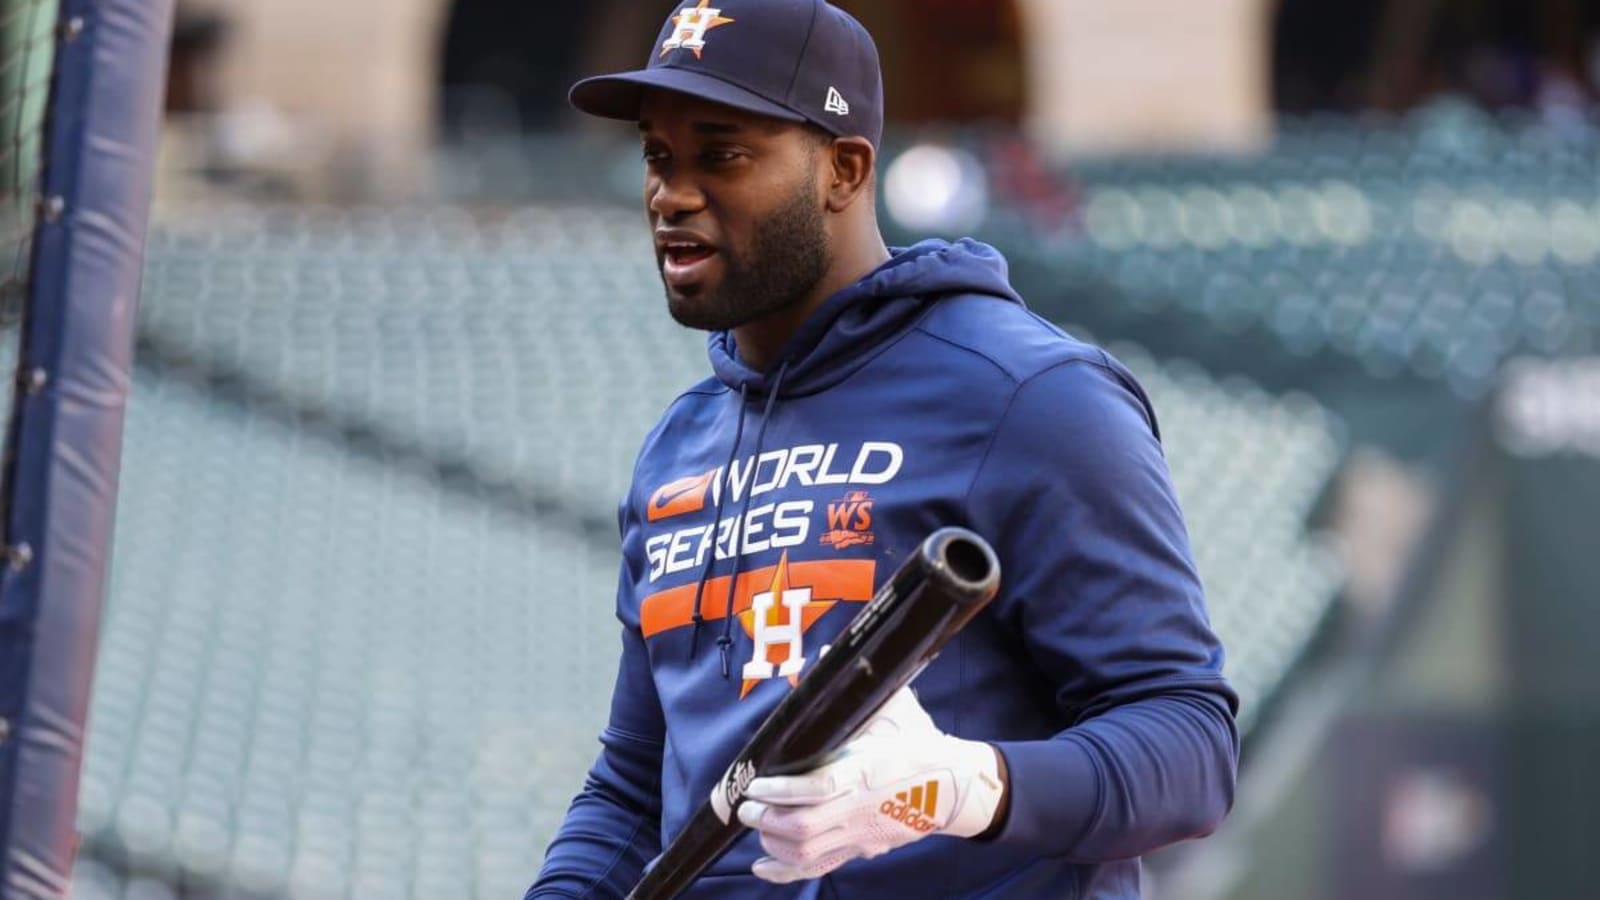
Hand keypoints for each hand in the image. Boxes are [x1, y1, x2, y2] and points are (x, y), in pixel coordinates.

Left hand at [735, 685, 1007, 883]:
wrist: (955, 785)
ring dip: (774, 842)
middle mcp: (861, 808)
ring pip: (809, 853)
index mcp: (867, 771)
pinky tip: (761, 866)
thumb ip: (858, 686)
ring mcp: (862, 834)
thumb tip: (825, 653)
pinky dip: (786, 871)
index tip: (757, 782)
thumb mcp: (893, 708)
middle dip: (768, 819)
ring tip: (757, 824)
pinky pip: (819, 868)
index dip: (781, 791)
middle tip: (748, 806)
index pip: (817, 789)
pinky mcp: (862, 848)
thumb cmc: (919, 743)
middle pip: (805, 828)